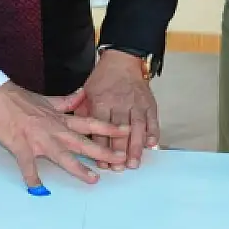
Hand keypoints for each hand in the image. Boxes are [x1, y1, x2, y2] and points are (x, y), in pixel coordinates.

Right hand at [0, 83, 129, 187]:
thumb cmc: (19, 98)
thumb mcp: (47, 99)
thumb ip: (66, 101)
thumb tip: (82, 95)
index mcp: (60, 119)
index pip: (90, 123)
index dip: (110, 127)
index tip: (128, 131)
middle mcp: (54, 130)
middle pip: (83, 142)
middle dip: (104, 151)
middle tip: (122, 160)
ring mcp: (39, 140)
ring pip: (63, 156)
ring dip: (79, 168)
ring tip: (93, 180)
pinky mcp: (22, 147)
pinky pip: (28, 166)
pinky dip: (32, 178)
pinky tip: (38, 190)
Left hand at [79, 51, 160, 168]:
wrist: (123, 60)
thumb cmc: (103, 79)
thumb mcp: (87, 91)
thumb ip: (82, 111)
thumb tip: (76, 132)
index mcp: (102, 101)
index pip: (101, 127)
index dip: (102, 146)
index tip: (102, 162)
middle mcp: (120, 103)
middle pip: (120, 130)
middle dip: (120, 151)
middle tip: (119, 168)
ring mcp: (136, 103)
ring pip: (137, 127)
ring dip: (136, 146)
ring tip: (134, 162)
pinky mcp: (149, 103)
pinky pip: (152, 120)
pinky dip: (153, 132)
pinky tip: (151, 145)